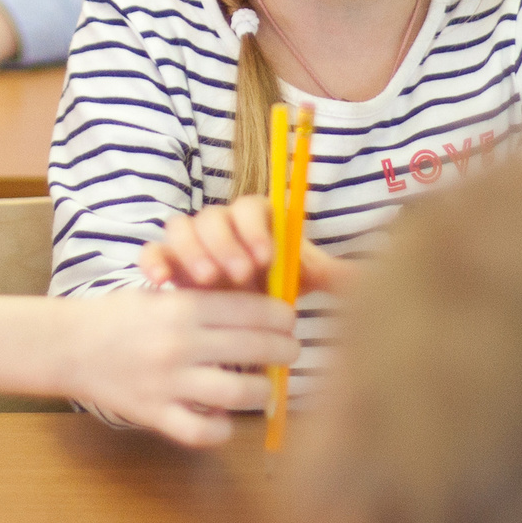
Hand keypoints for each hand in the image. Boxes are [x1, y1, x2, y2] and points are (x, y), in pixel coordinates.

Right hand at [66, 288, 298, 444]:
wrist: (67, 344)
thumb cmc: (119, 316)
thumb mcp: (161, 294)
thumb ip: (204, 301)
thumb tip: (260, 310)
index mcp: (183, 306)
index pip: (253, 310)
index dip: (282, 317)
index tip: (290, 322)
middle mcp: (179, 343)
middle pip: (255, 349)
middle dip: (284, 351)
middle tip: (290, 353)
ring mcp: (167, 381)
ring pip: (238, 393)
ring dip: (261, 392)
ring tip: (264, 389)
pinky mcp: (153, 413)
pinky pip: (201, 432)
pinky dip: (220, 430)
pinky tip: (223, 420)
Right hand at [135, 196, 346, 295]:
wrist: (228, 315)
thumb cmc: (265, 292)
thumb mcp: (295, 282)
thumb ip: (327, 276)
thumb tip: (370, 279)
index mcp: (254, 223)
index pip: (251, 207)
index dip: (256, 227)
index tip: (266, 257)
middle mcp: (219, 227)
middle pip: (214, 216)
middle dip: (226, 243)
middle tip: (237, 275)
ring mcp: (188, 245)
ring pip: (181, 228)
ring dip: (192, 251)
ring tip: (206, 281)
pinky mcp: (164, 264)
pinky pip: (152, 252)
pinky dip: (153, 262)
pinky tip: (162, 284)